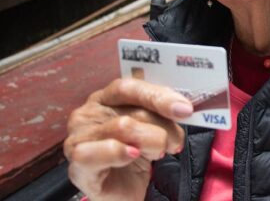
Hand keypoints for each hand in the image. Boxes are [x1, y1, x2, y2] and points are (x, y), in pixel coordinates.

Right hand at [64, 78, 192, 200]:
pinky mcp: (78, 163)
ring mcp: (79, 137)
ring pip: (123, 127)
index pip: (130, 87)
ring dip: (150, 142)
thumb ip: (162, 112)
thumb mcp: (153, 127)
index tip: (184, 109)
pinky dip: (119, 153)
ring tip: (157, 153)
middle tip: (175, 141)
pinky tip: (132, 156)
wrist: (125, 190)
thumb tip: (183, 106)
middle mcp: (89, 113)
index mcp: (107, 98)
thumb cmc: (137, 153)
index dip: (159, 96)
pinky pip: (97, 152)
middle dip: (164, 127)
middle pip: (133, 110)